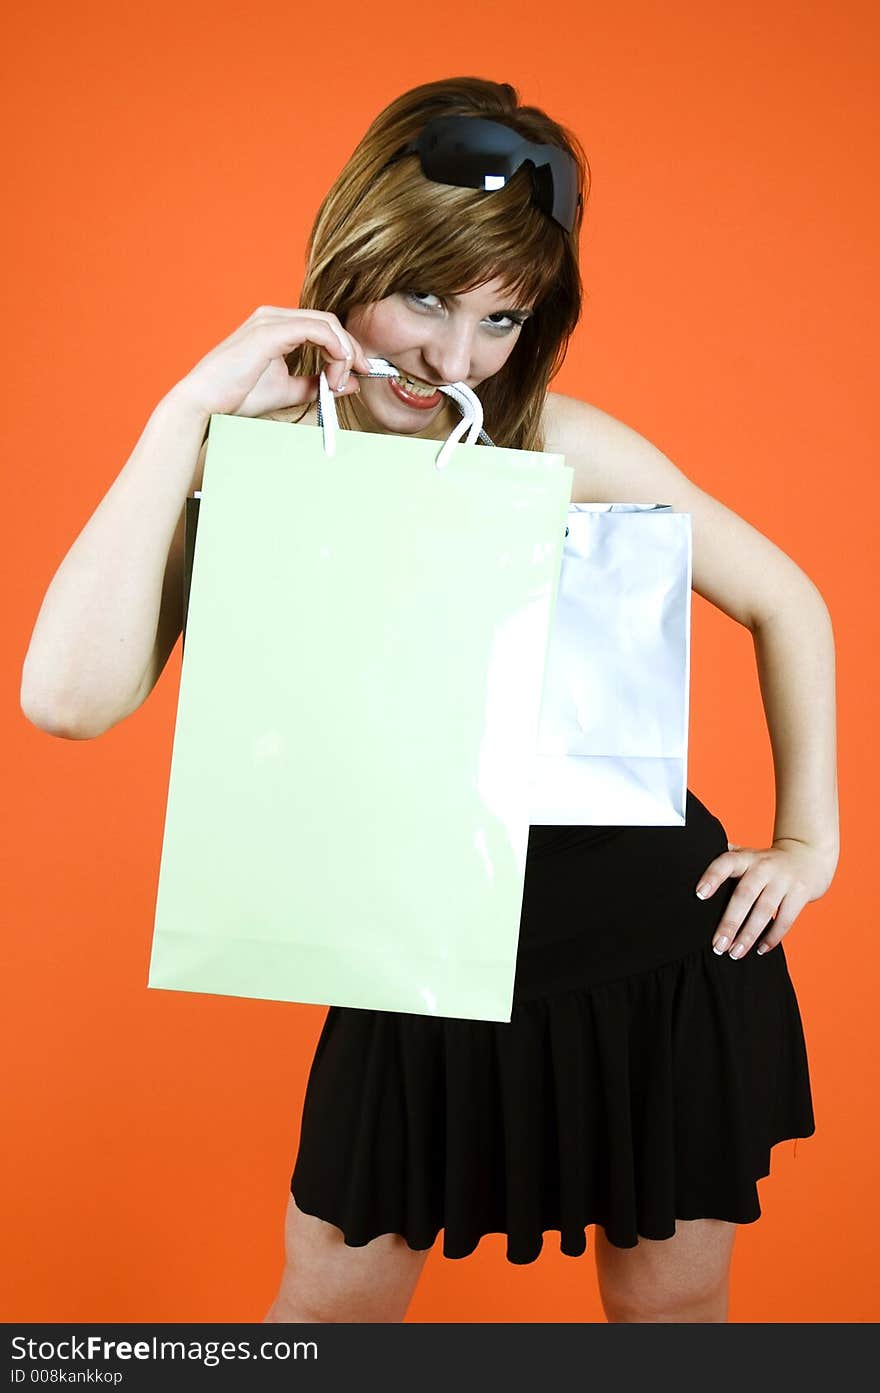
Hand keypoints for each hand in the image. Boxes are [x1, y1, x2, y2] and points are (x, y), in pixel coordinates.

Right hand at [168, 305, 371, 419]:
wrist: (204, 403)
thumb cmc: (236, 396)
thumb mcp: (286, 390)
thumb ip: (315, 385)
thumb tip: (347, 383)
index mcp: (275, 326)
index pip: (323, 327)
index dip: (346, 348)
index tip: (356, 374)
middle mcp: (273, 316)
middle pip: (329, 322)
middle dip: (351, 348)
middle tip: (361, 373)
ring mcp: (270, 320)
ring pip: (326, 324)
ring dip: (343, 352)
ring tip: (341, 380)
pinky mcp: (270, 330)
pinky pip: (316, 330)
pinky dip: (333, 349)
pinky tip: (334, 371)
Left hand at [695, 837, 837, 959]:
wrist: (808, 856)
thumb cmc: (766, 862)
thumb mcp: (746, 855)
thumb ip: (724, 860)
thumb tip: (690, 862)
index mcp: (745, 858)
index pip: (725, 863)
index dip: (712, 877)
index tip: (699, 895)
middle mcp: (763, 867)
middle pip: (744, 895)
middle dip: (730, 922)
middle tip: (717, 945)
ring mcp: (783, 880)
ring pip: (764, 911)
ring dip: (749, 935)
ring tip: (735, 953)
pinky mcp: (801, 893)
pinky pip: (785, 919)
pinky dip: (773, 937)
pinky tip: (760, 949)